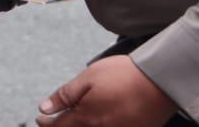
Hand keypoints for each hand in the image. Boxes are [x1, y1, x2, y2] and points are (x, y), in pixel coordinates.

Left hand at [36, 57, 179, 126]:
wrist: (159, 81)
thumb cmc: (124, 76)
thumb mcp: (89, 78)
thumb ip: (65, 95)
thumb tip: (45, 107)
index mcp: (86, 118)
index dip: (46, 123)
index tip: (40, 118)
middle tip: (52, 122)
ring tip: (74, 120)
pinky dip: (97, 126)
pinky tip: (96, 121)